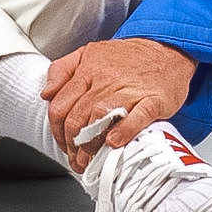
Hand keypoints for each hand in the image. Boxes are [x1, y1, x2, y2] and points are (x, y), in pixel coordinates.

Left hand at [41, 38, 196, 172]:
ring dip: (91, 144)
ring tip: (90, 160)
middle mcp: (104, 79)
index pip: (60, 105)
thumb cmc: (126, 58)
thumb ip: (61, 70)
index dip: (57, 131)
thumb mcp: (87, 53)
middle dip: (72, 144)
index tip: (64, 145)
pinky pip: (137, 116)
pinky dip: (124, 131)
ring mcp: (129, 89)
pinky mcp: (153, 99)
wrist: (166, 50)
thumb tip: (46, 94)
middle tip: (77, 160)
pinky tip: (114, 143)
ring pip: (100, 117)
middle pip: (77, 116)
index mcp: (86, 70)